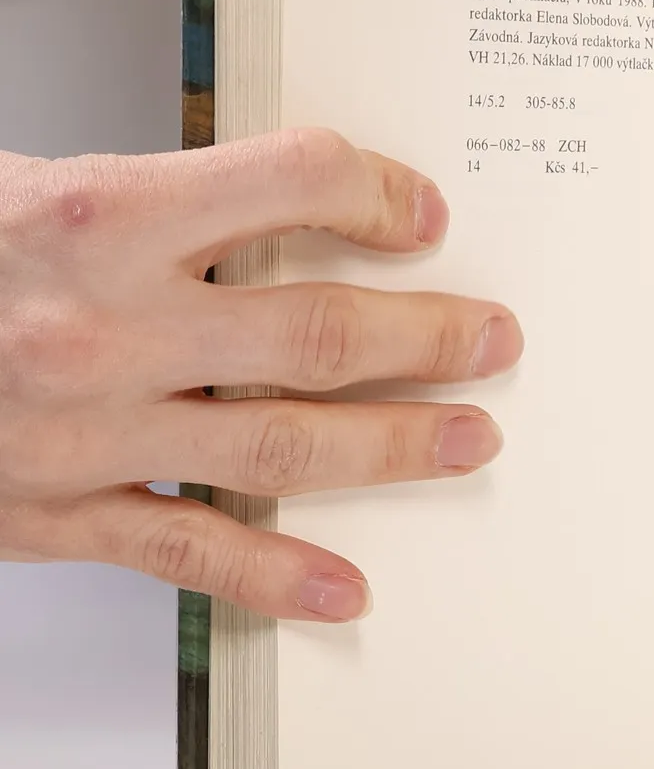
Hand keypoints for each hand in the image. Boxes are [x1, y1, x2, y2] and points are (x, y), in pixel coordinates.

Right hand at [0, 130, 521, 621]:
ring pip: (283, 442)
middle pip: (319, 330)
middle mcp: (101, 324)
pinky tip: (346, 587)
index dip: (378, 193)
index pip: (291, 181)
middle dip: (430, 337)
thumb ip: (163, 202)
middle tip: (494, 338)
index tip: (421, 214)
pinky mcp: (56, 511)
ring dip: (396, 445)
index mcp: (95, 216)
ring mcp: (84, 428)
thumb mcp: (35, 192)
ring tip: (468, 437)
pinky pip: (190, 549)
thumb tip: (293, 201)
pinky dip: (278, 575)